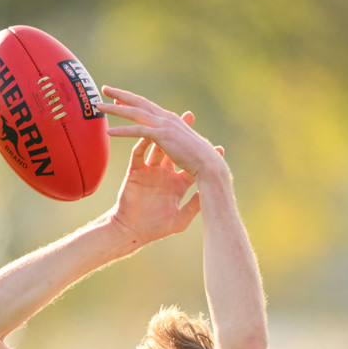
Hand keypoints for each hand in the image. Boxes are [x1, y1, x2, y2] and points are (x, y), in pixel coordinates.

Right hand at [98, 87, 224, 244]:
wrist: (132, 232)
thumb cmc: (156, 228)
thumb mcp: (180, 220)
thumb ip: (194, 206)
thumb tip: (210, 194)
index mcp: (176, 183)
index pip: (191, 165)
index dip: (201, 156)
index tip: (215, 147)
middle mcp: (164, 174)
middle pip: (174, 149)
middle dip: (181, 134)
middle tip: (190, 116)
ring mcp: (149, 171)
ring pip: (156, 147)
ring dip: (161, 132)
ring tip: (169, 118)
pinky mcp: (135, 172)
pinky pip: (138, 153)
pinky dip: (142, 143)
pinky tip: (148, 132)